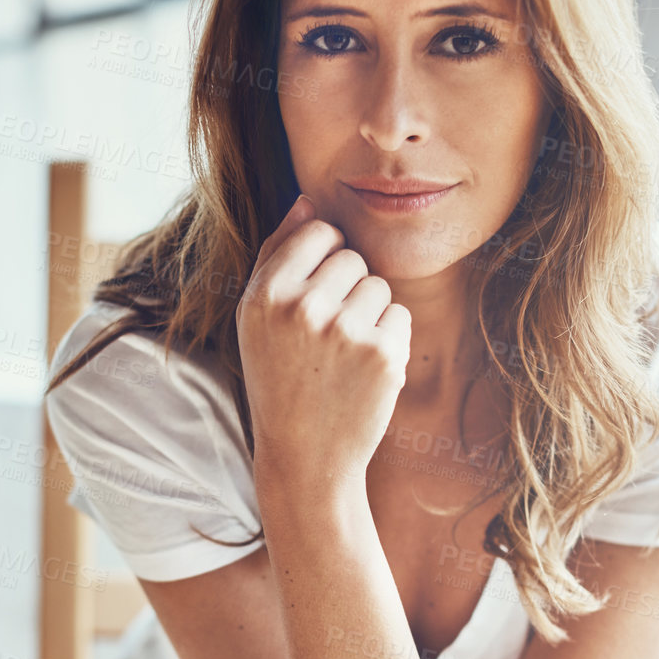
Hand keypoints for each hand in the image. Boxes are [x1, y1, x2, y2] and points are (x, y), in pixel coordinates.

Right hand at [236, 194, 410, 489]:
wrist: (305, 456)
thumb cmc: (279, 380)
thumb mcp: (258, 320)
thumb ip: (278, 256)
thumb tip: (307, 201)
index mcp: (265, 294)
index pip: (318, 231)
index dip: (322, 260)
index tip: (314, 296)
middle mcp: (302, 308)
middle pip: (352, 257)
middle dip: (347, 289)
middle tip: (325, 337)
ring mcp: (345, 331)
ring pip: (379, 285)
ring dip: (369, 314)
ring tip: (342, 355)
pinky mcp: (383, 355)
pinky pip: (400, 315)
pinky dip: (389, 340)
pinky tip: (363, 371)